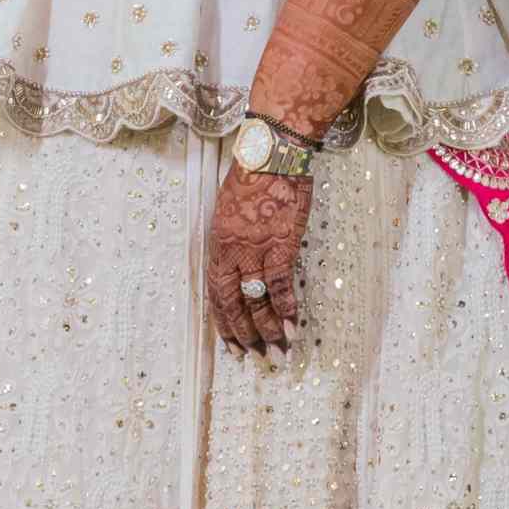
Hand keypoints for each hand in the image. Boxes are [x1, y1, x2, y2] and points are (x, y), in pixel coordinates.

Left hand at [205, 162, 310, 361]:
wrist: (273, 149)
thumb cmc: (254, 174)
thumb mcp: (231, 209)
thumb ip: (234, 240)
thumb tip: (245, 267)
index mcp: (218, 242)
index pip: (216, 293)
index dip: (224, 323)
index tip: (234, 347)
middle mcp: (232, 250)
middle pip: (233, 304)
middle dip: (245, 336)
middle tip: (257, 358)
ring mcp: (255, 247)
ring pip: (256, 300)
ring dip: (268, 330)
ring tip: (279, 353)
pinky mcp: (280, 242)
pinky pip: (281, 284)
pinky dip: (286, 308)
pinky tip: (293, 326)